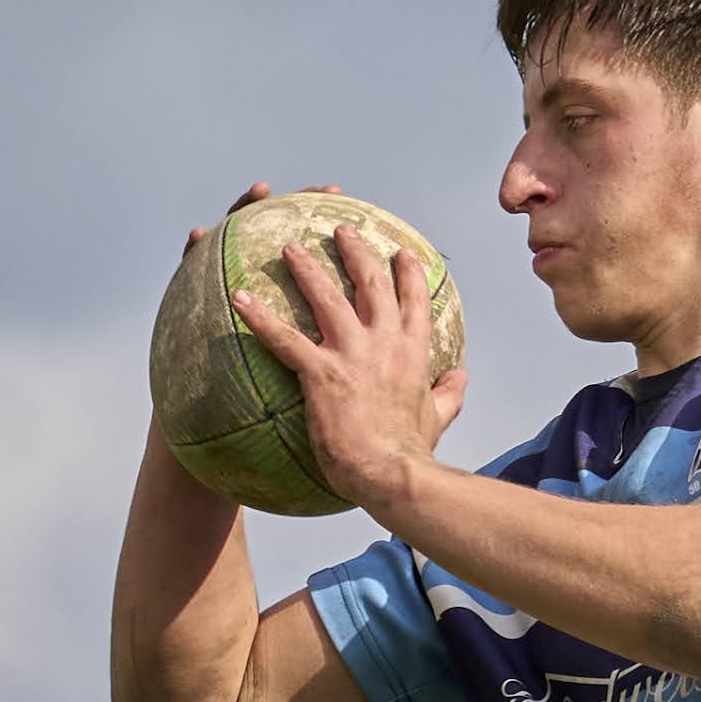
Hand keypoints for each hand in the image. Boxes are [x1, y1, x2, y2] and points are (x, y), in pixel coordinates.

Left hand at [231, 203, 463, 512]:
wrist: (391, 472)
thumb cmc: (411, 450)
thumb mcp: (438, 416)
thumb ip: (450, 392)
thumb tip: (460, 376)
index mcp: (412, 352)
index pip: (413, 301)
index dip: (407, 274)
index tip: (401, 253)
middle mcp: (384, 342)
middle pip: (370, 283)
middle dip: (356, 251)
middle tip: (340, 229)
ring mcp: (352, 354)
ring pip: (326, 297)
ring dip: (307, 269)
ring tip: (290, 249)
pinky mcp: (322, 372)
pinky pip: (285, 338)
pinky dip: (260, 318)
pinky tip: (239, 299)